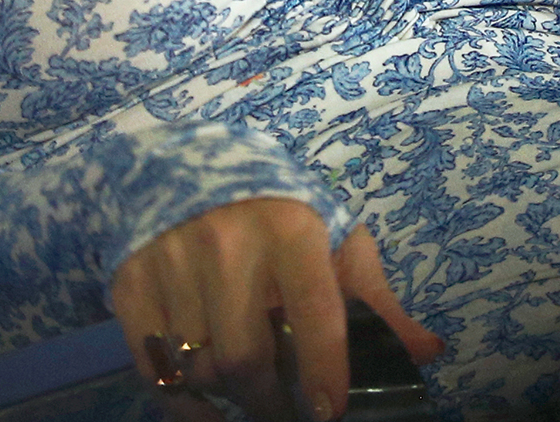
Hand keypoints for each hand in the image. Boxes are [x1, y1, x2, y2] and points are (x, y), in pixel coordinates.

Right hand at [108, 197, 442, 420]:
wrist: (180, 161)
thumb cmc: (271, 207)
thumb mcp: (328, 235)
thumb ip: (373, 298)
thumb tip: (428, 352)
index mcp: (288, 228)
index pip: (314, 314)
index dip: (325, 371)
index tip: (330, 411)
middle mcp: (225, 243)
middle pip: (247, 360)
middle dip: (272, 402)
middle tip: (287, 410)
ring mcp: (171, 263)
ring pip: (202, 367)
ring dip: (228, 394)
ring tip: (247, 386)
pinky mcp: (131, 283)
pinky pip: (156, 369)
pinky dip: (182, 402)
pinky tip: (205, 401)